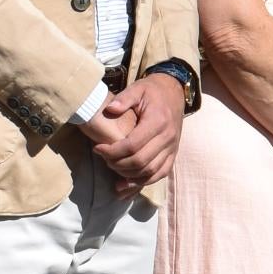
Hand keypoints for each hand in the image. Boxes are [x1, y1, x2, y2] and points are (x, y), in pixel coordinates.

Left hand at [93, 72, 185, 192]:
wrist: (174, 93)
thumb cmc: (153, 91)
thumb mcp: (138, 88)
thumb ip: (124, 98)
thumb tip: (109, 109)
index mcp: (158, 121)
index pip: (133, 145)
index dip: (113, 151)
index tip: (97, 148)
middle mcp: (167, 138)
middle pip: (140, 162)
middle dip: (117, 164)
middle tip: (103, 158)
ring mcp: (172, 148)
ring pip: (150, 172)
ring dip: (128, 176)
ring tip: (112, 169)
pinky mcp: (173, 154)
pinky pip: (160, 174)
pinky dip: (143, 183)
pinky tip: (126, 185)